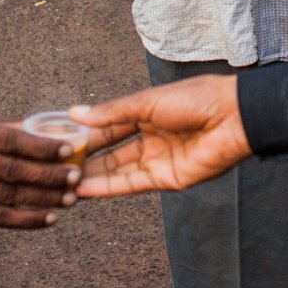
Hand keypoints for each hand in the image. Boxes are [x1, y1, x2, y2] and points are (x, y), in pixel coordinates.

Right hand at [0, 113, 83, 227]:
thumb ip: (2, 126)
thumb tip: (45, 127)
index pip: (8, 140)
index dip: (40, 146)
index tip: (67, 149)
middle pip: (10, 171)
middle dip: (47, 176)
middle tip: (75, 177)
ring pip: (6, 197)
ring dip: (42, 200)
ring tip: (69, 198)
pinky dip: (25, 219)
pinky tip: (47, 217)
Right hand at [67, 76, 251, 197]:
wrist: (234, 117)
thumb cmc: (196, 99)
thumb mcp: (147, 101)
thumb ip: (111, 112)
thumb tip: (74, 114)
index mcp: (146, 112)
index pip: (108, 125)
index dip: (84, 132)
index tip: (57, 139)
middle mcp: (149, 137)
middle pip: (110, 151)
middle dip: (84, 158)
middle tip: (53, 164)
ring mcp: (157, 159)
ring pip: (117, 170)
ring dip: (91, 176)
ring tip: (61, 181)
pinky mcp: (165, 179)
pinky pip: (131, 184)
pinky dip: (108, 187)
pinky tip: (84, 189)